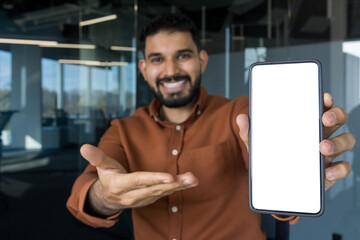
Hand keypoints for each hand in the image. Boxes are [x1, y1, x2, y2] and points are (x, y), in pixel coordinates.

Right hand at [80, 144, 197, 215]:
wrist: (110, 199)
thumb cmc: (108, 178)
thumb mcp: (101, 167)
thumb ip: (96, 157)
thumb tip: (83, 147)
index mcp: (121, 185)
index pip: (139, 181)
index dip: (153, 179)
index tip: (168, 177)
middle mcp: (134, 194)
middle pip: (155, 188)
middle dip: (173, 183)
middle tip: (190, 178)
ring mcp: (144, 198)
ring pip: (164, 191)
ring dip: (180, 186)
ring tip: (194, 179)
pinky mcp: (152, 197)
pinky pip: (167, 192)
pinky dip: (180, 187)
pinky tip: (192, 181)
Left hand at [236, 93, 355, 190]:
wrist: (274, 184)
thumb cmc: (270, 157)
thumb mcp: (257, 144)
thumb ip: (249, 132)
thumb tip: (241, 118)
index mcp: (305, 123)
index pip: (320, 105)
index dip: (325, 99)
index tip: (323, 97)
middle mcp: (320, 134)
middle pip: (338, 118)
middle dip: (336, 115)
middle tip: (324, 119)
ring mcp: (327, 152)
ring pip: (346, 140)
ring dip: (338, 141)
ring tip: (322, 147)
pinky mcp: (330, 171)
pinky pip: (343, 167)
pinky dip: (339, 169)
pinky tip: (327, 172)